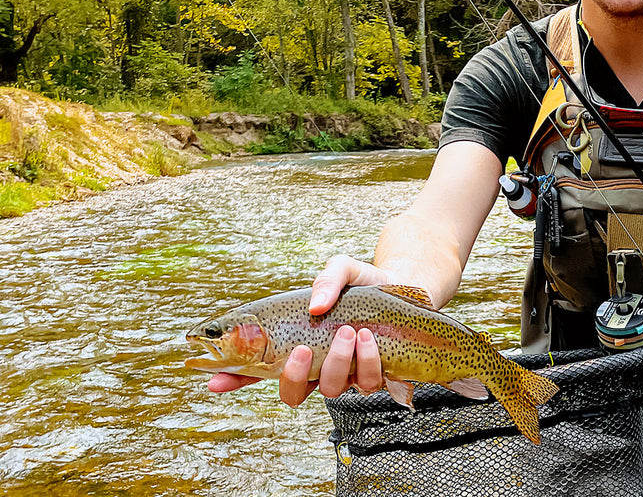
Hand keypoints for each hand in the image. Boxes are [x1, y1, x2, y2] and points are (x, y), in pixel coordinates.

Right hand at [209, 254, 393, 405]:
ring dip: (339, 363)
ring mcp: (348, 373)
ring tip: (349, 331)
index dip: (235, 377)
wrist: (409, 286)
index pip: (259, 368)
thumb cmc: (366, 282)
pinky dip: (367, 361)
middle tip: (303, 349)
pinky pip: (367, 383)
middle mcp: (320, 365)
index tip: (213, 380)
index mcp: (299, 343)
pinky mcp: (377, 375)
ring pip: (333, 390)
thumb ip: (326, 279)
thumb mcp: (342, 269)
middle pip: (293, 393)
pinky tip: (369, 338)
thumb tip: (315, 306)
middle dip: (295, 377)